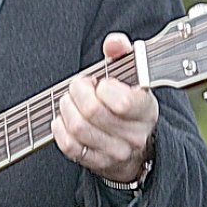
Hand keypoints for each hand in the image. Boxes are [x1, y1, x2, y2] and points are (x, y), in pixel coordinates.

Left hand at [52, 32, 158, 184]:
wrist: (137, 147)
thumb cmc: (129, 104)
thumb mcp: (133, 77)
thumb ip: (123, 54)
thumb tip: (114, 42)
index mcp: (145, 110)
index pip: (123, 102)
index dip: (103, 88)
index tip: (100, 82)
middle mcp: (134, 135)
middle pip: (92, 112)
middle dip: (77, 93)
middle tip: (78, 87)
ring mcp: (115, 152)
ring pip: (78, 128)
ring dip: (67, 109)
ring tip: (70, 101)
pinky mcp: (97, 164)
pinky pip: (69, 146)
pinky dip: (60, 129)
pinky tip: (64, 119)